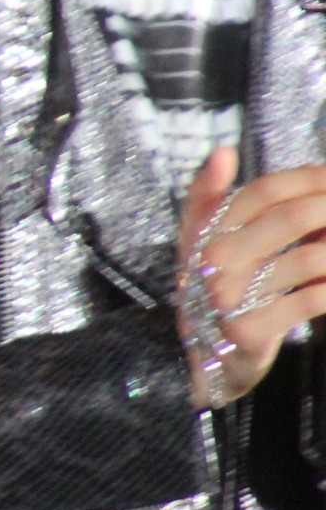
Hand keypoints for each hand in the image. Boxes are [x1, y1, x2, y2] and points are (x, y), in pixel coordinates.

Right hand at [178, 148, 325, 406]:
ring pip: (307, 259)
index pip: (262, 192)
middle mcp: (213, 262)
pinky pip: (309, 301)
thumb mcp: (200, 240)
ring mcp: (231, 298)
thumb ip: (208, 194)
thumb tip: (221, 152)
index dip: (306, 179)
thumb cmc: (214, 286)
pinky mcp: (250, 331)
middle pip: (289, 218)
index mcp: (204, 232)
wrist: (202, 358)